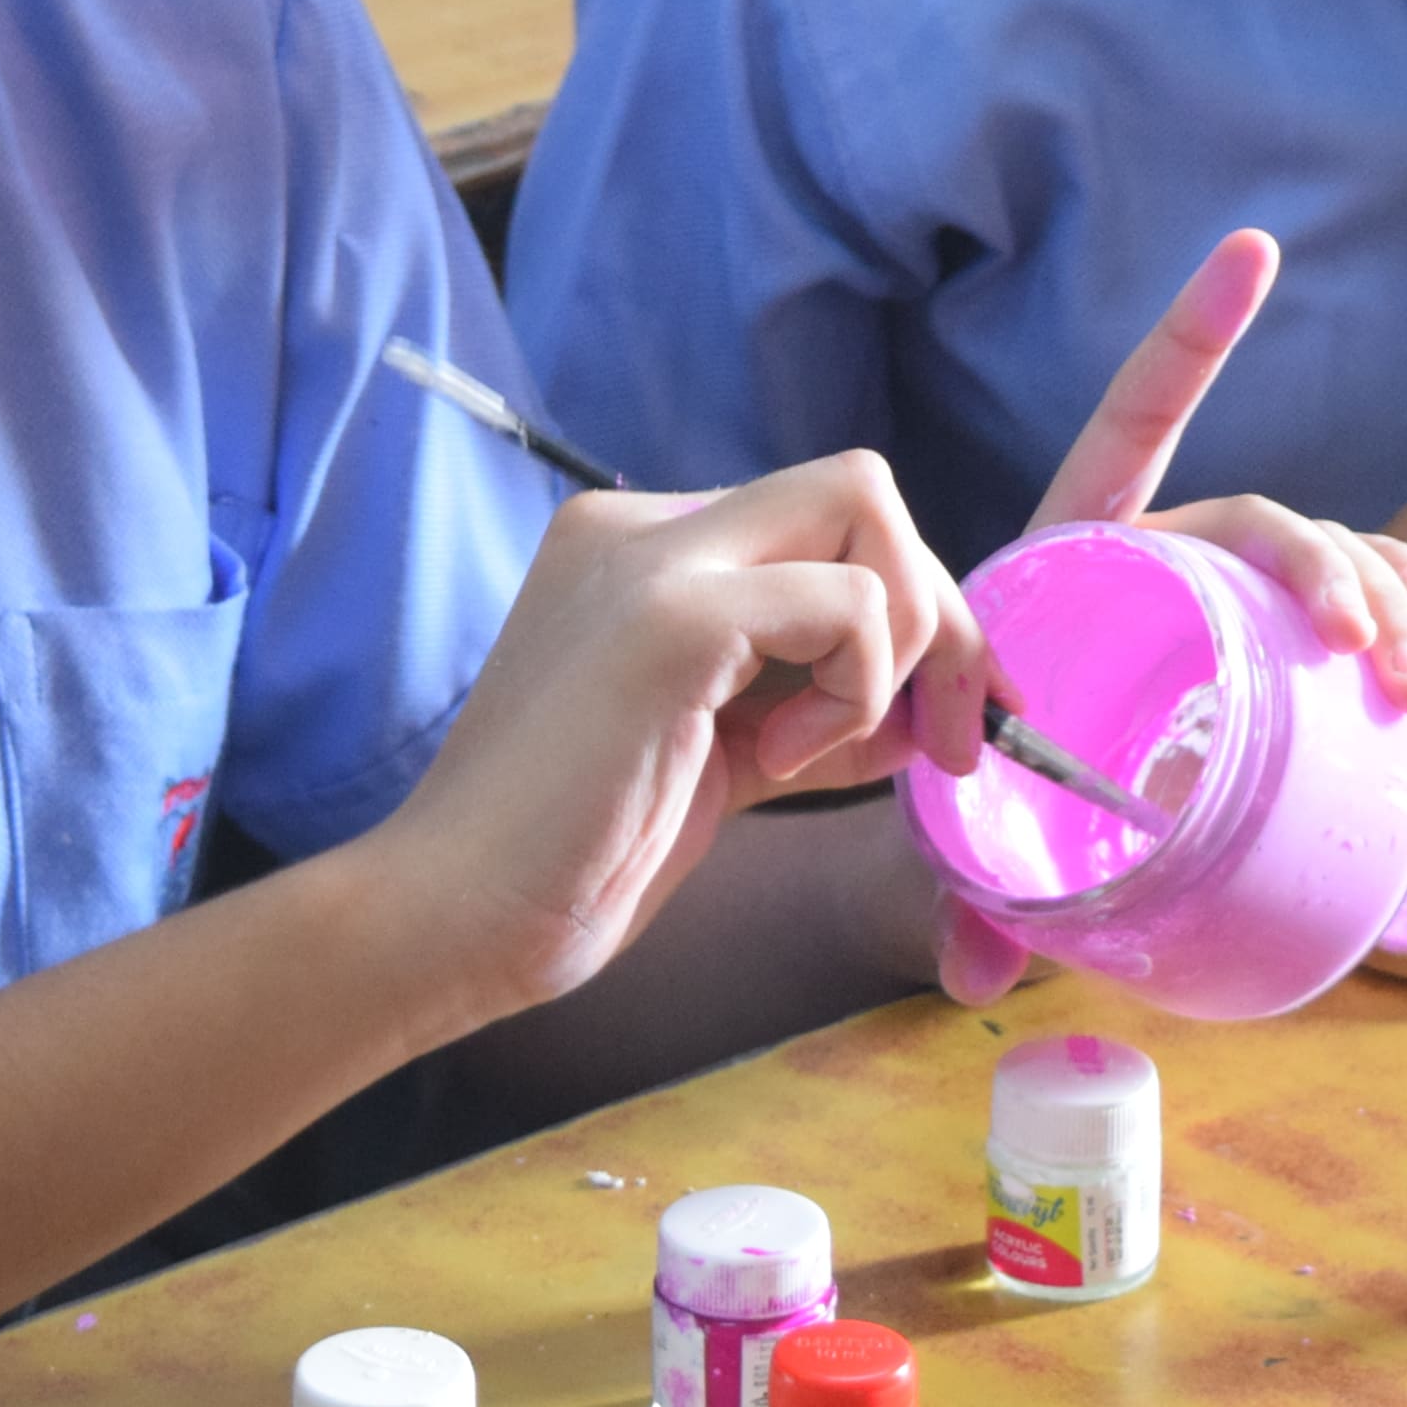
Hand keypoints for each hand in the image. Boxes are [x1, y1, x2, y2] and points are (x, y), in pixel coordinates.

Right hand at [381, 455, 984, 1018]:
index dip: (913, 613)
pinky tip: (785, 759)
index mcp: (643, 548)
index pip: (824, 523)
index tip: (946, 722)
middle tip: (950, 738)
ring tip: (820, 750)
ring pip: (866, 507)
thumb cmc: (577, 856)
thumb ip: (813, 707)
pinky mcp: (672, 616)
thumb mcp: (725, 758)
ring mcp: (653, 557)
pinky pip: (849, 603)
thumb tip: (933, 698)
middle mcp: (642, 524)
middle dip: (941, 613)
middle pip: (859, 489)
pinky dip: (858, 688)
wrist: (457, 917)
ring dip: (900, 648)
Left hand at [925, 228, 1406, 999]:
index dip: (1191, 341)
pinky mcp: (1243, 657)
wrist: (947, 821)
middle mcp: (1142, 564)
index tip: (1254, 247)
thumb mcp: (946, 830)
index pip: (1135, 428)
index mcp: (1063, 562)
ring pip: (1304, 569)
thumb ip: (958, 896)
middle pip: (1251, 518)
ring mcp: (1201, 606)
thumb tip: (972, 979)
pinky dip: (1383, 607)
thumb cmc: (945, 786)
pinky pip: (1325, 614)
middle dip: (1325, 565)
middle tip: (1370, 652)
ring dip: (1372, 603)